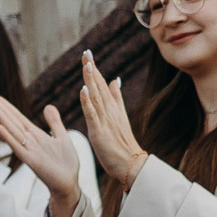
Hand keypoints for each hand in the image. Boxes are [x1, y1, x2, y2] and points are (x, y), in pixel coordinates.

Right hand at [0, 95, 83, 216]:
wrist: (68, 182)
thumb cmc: (66, 163)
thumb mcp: (62, 137)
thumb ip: (54, 122)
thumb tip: (48, 106)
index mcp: (35, 134)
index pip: (17, 117)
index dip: (6, 106)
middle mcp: (28, 141)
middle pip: (11, 120)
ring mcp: (28, 150)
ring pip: (12, 130)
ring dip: (1, 117)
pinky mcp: (31, 160)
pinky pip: (17, 147)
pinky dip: (8, 137)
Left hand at [76, 51, 147, 190]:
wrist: (132, 164)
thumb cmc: (123, 144)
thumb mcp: (119, 118)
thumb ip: (117, 99)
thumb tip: (116, 79)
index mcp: (113, 108)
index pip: (103, 85)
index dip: (95, 70)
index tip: (88, 54)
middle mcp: (110, 111)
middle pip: (100, 87)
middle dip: (92, 69)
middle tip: (86, 52)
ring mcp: (105, 121)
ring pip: (97, 97)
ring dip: (91, 80)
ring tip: (87, 64)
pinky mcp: (99, 132)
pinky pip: (93, 114)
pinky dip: (88, 102)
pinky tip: (84, 90)